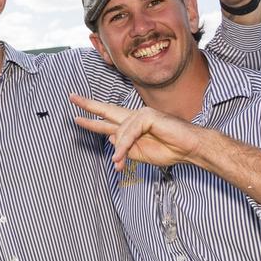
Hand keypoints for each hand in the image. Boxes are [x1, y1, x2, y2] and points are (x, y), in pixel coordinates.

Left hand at [69, 94, 202, 170]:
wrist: (189, 149)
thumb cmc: (168, 150)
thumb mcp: (139, 153)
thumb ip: (124, 147)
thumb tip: (110, 139)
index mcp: (131, 126)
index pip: (108, 119)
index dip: (92, 117)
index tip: (76, 116)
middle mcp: (134, 117)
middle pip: (107, 109)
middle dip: (88, 105)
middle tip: (71, 97)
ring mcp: (141, 114)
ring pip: (118, 131)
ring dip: (119, 150)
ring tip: (119, 163)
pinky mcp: (148, 116)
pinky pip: (129, 133)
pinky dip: (124, 146)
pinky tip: (120, 158)